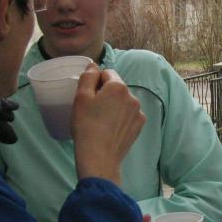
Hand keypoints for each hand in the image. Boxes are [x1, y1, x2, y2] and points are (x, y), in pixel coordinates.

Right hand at [72, 64, 145, 185]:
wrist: (99, 156)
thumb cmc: (86, 126)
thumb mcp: (81, 97)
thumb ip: (88, 76)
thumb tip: (94, 66)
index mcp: (118, 86)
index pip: (106, 74)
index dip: (95, 82)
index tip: (88, 96)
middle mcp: (133, 96)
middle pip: (116, 88)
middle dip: (105, 94)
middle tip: (92, 109)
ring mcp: (138, 112)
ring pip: (123, 102)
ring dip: (114, 106)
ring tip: (101, 121)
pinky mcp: (139, 125)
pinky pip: (129, 115)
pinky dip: (121, 118)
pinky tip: (110, 128)